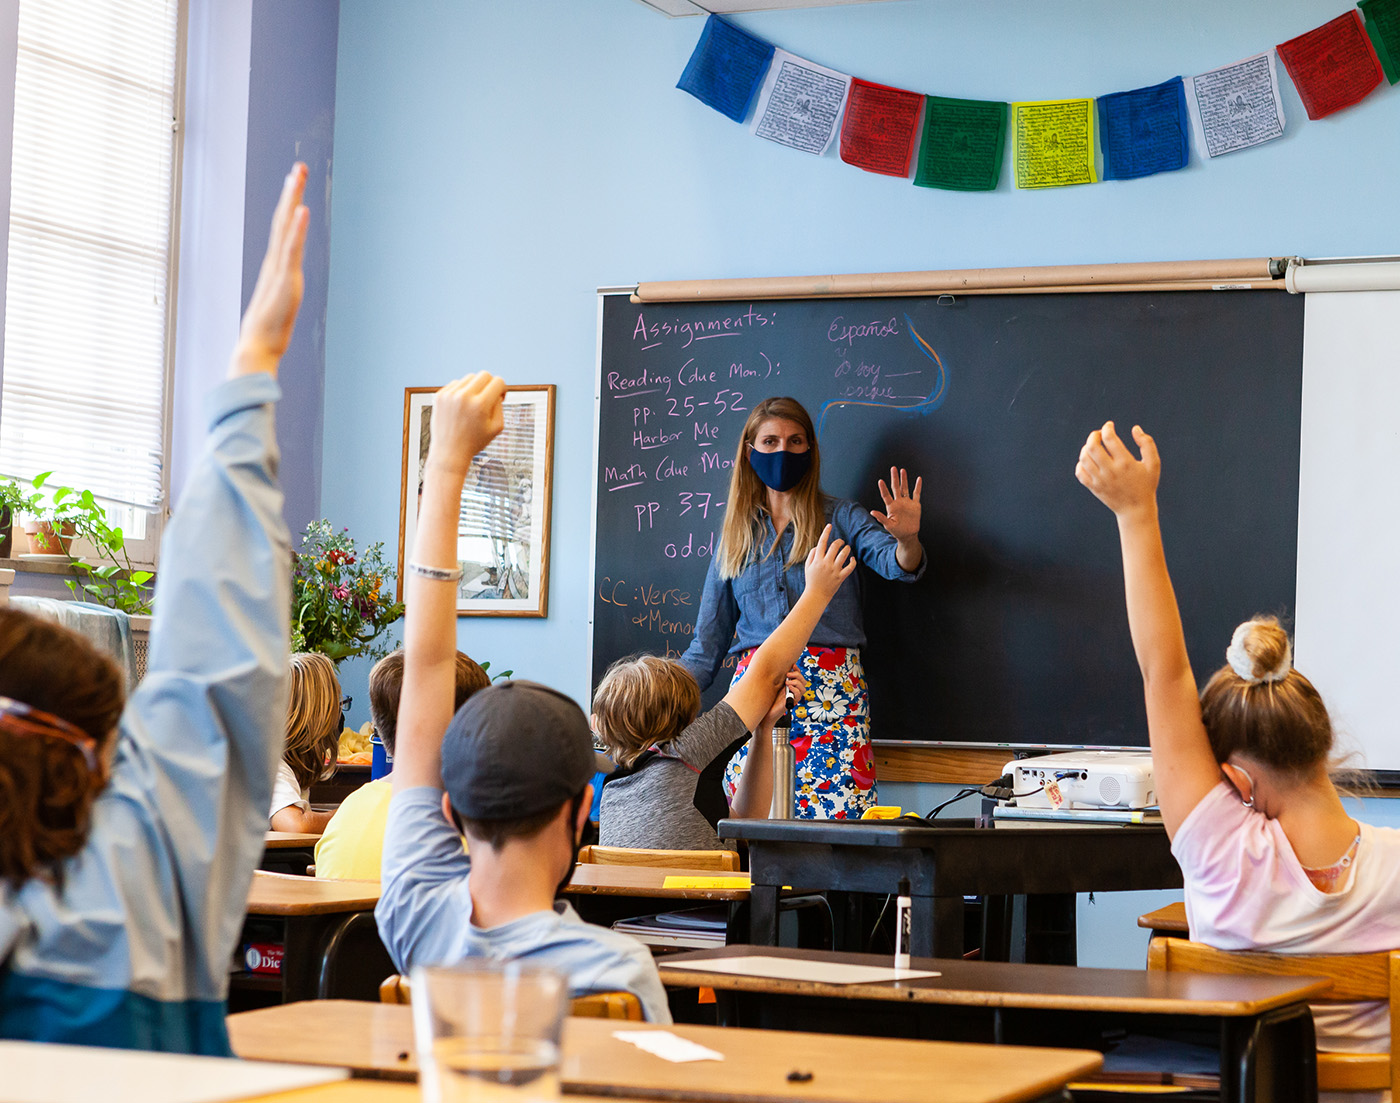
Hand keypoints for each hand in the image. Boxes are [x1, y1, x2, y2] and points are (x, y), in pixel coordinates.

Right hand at [231, 164, 308, 377]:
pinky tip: (302, 210)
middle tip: (297, 168)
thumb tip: (280, 300)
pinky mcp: (284, 279)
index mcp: (275, 268)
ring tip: (297, 176)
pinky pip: (291, 249)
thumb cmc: (266, 334)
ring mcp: (278, 269)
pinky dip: (296, 229)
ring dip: (292, 199)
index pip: (283, 231)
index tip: (294, 186)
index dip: (289, 207)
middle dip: (291, 193)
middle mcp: (275, 263)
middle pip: (283, 220)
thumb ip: (280, 299)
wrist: (256, 348)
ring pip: (285, 227)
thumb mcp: (279, 309)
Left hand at [425, 373, 507, 477]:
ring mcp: (450, 395)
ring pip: (469, 378)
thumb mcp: (497, 427)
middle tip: (488, 398)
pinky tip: (461, 406)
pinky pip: (456, 384)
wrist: (449, 452)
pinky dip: (461, 391)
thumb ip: (500, 405)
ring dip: (475, 388)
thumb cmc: (474, 442)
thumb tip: (496, 390)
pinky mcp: (440, 396)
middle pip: (484, 375)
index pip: (498, 381)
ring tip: (473, 405)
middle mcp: (464, 397)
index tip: (500, 397)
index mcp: (480, 405)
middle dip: (489, 384)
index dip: (502, 389)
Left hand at [762, 668, 806, 728]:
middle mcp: (795, 692)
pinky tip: (788, 687)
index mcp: (792, 687)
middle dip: (797, 675)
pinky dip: (794, 689)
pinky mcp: (792, 702)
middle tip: (788, 675)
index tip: (793, 665)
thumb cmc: (771, 699)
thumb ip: (782, 679)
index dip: (798, 670)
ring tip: (787, 682)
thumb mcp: (776, 686)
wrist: (767, 711)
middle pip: (804, 681)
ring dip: (796, 682)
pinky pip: (798, 695)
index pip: (800, 677)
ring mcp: (794, 697)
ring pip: (803, 688)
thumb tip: (782, 668)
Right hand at [803, 524, 854, 599]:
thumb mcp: (807, 566)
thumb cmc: (811, 580)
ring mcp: (834, 570)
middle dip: (839, 541)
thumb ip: (812, 554)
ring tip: (847, 548)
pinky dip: (853, 561)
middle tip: (841, 541)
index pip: (822, 542)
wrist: (816, 595)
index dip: (826, 532)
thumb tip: (818, 546)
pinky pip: (850, 567)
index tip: (830, 525)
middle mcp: (826, 563)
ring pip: (844, 554)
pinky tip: (852, 559)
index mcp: (817, 560)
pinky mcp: (840, 577)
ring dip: (847, 549)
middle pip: (835, 546)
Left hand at [871, 467, 922, 541]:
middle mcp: (898, 502)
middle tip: (893, 468)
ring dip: (904, 480)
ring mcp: (907, 502)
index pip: (886, 495)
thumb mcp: (888, 525)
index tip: (880, 481)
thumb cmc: (896, 531)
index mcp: (891, 506)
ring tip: (902, 470)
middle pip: (896, 488)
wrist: (908, 535)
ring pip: (905, 488)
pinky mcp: (915, 505)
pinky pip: (917, 494)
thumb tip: (872, 511)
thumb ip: (881, 518)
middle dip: (894, 478)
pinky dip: (918, 486)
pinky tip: (918, 479)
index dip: (883, 488)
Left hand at [1075, 421, 1159, 518]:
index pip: (1109, 439)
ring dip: (1086, 448)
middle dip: (1093, 435)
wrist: (1136, 510)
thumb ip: (1147, 444)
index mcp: (1125, 463)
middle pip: (1092, 447)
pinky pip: (1080, 472)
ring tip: (1094, 446)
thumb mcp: (1153, 464)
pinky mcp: (1093, 487)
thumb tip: (1135, 428)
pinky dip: (1081, 463)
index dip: (1107, 428)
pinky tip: (1089, 460)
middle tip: (1099, 434)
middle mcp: (1110, 471)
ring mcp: (1100, 480)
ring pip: (1084, 458)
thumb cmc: (1146, 484)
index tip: (1109, 426)